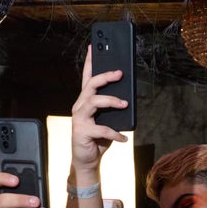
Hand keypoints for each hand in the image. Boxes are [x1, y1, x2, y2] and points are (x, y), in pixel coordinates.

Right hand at [70, 46, 128, 181]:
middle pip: (91, 84)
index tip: (94, 46)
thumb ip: (112, 108)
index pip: (87, 77)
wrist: (86, 160)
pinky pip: (101, 128)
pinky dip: (114, 133)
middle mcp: (80, 106)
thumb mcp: (107, 119)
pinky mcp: (82, 131)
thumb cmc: (97, 137)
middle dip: (106, 76)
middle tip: (120, 73)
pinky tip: (123, 138)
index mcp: (85, 100)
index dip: (90, 61)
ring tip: (125, 104)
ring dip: (111, 101)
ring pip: (94, 102)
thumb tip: (127, 98)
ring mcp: (79, 118)